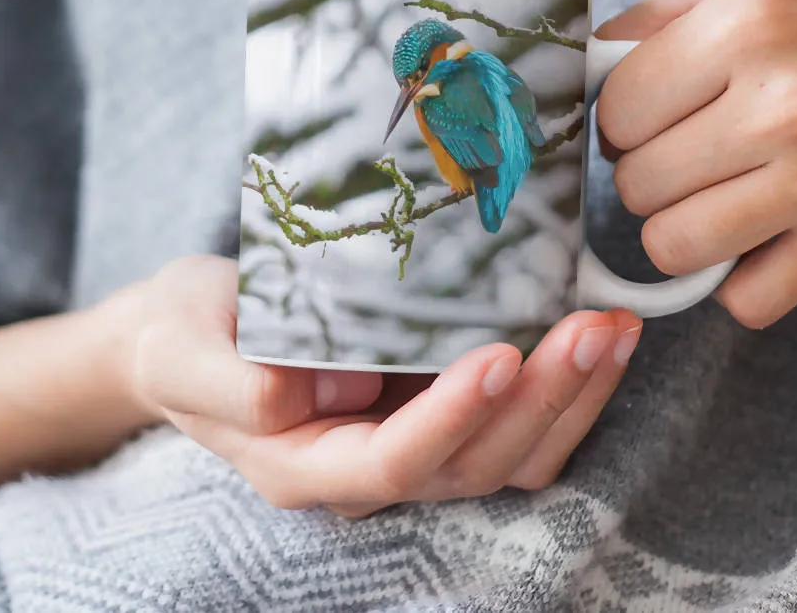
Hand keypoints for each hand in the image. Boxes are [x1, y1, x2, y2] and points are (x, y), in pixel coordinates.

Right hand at [118, 256, 641, 517]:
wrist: (199, 329)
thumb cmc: (186, 333)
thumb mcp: (181, 349)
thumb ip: (227, 380)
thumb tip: (311, 392)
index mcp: (304, 465)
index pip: (392, 463)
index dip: (452, 419)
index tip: (499, 353)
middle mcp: (369, 468)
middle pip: (475, 463)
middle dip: (541, 400)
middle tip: (591, 328)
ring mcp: (411, 441)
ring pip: (513, 453)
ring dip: (572, 397)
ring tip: (615, 328)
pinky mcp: (436, 408)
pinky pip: (517, 422)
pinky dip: (565, 386)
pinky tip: (595, 333)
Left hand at [595, 0, 796, 327]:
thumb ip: (652, 18)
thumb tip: (584, 69)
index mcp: (747, 24)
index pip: (616, 112)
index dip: (619, 115)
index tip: (646, 109)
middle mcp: (785, 106)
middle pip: (637, 185)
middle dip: (645, 166)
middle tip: (681, 144)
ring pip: (673, 247)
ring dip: (677, 223)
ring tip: (708, 188)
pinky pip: (749, 300)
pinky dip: (737, 277)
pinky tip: (751, 231)